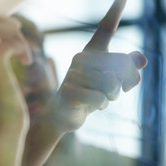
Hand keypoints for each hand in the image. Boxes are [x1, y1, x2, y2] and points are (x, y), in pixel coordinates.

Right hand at [42, 0, 146, 132]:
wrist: (62, 115)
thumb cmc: (89, 94)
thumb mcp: (112, 82)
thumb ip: (128, 69)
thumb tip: (141, 59)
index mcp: (92, 52)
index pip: (105, 29)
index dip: (114, 12)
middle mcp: (80, 58)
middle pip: (120, 65)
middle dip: (125, 83)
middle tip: (114, 92)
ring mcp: (73, 74)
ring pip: (111, 84)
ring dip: (111, 97)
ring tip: (99, 99)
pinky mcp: (69, 90)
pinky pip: (99, 98)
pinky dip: (100, 105)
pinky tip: (88, 106)